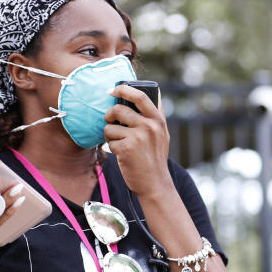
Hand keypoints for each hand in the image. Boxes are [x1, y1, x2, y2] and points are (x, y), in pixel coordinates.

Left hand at [103, 84, 173, 198]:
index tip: (113, 90)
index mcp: (158, 120)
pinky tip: (122, 154)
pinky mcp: (127, 148)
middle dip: (109, 115)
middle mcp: (150, 126)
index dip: (124, 89)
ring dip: (110, 135)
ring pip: (110, 126)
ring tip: (119, 143)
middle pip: (119, 109)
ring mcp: (138, 137)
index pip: (140, 96)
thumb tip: (143, 96)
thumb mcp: (162, 134)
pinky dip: (112, 147)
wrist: (155, 183)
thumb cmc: (155, 158)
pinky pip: (109, 141)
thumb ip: (154, 117)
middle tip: (109, 120)